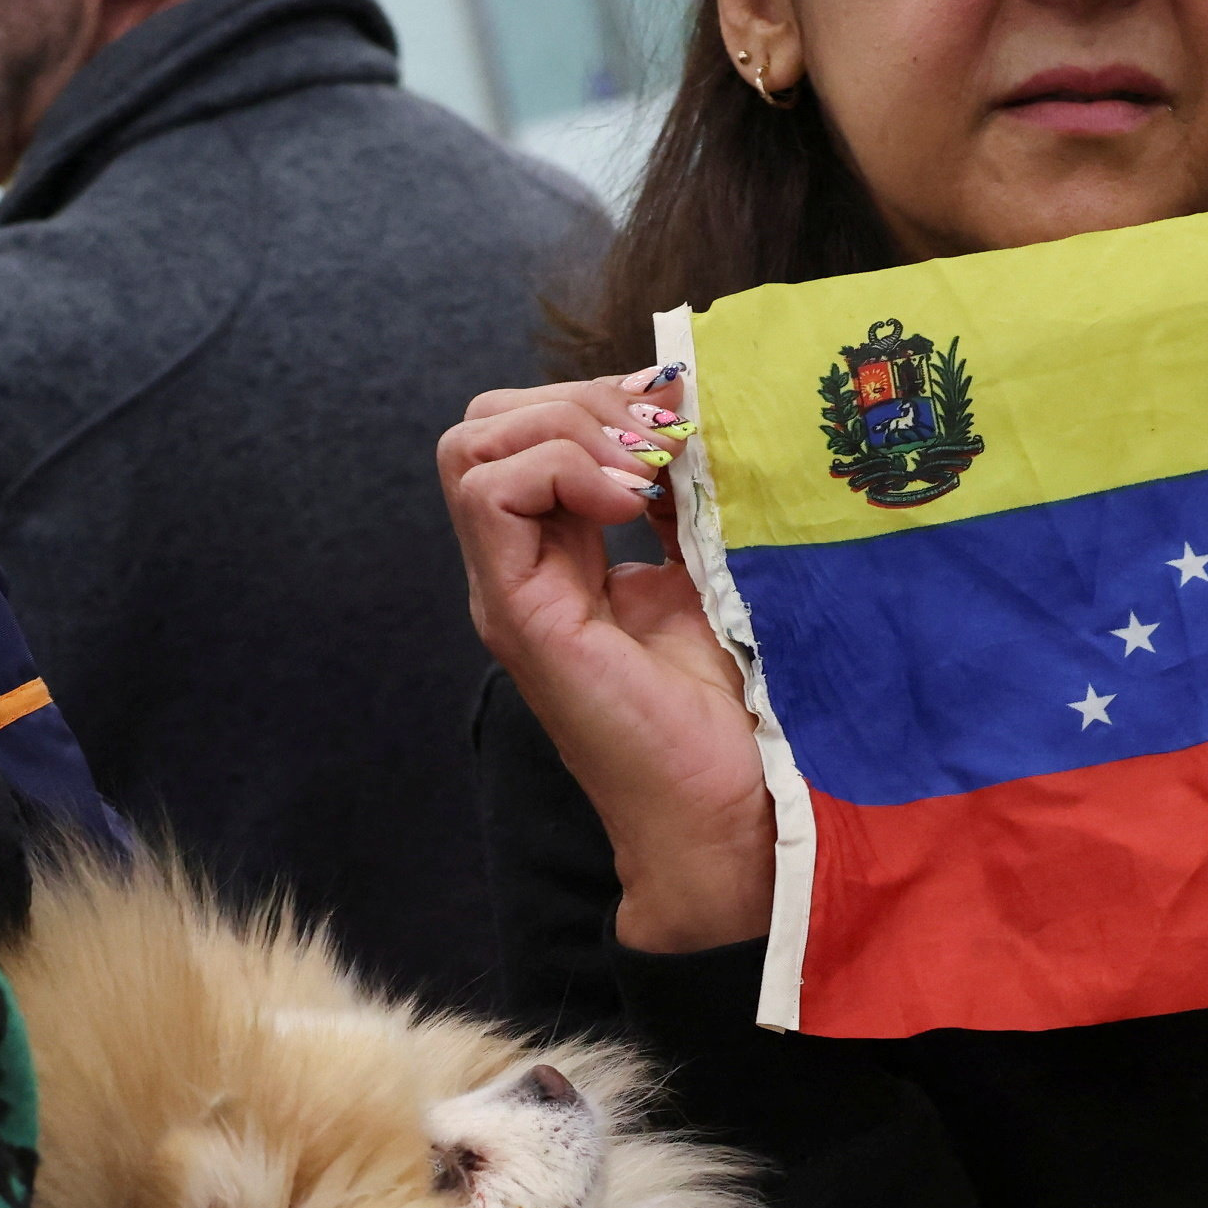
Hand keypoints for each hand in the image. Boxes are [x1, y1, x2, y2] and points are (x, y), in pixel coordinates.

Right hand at [440, 371, 771, 952]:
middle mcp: (520, 568)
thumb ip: (687, 501)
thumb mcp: (711, 570)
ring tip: (645, 476)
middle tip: (656, 445)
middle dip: (574, 402)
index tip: (676, 421)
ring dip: (568, 429)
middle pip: (485, 426)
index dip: (594, 401)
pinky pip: (491, 492)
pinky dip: (561, 469)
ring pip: (473, 446)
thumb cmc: (733, 708)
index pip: (528, 430)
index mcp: (560, 556)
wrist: (732, 806)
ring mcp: (510, 590)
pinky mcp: (519, 613)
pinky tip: (630, 505)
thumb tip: (690, 419)